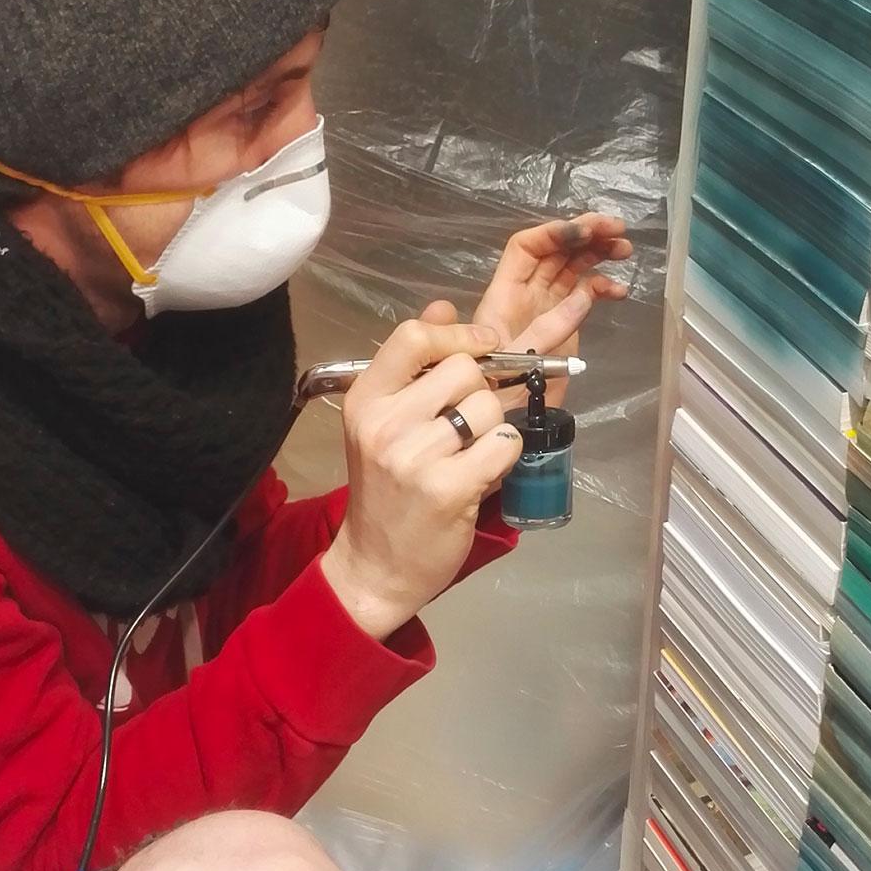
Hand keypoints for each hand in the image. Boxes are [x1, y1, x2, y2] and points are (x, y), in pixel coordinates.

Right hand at [320, 319, 523, 640]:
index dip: (458, 333)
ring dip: (492, 428)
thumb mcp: (384, 422)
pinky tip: (482, 474)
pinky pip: (503, 442)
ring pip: (488, 406)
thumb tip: (443, 304)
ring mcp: (414, 456)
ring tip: (470, 455)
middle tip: (466, 428)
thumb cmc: (386, 491)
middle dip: (480, 393)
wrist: (376, 566)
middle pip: (464, 370)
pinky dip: (505, 455)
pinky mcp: (448, 488)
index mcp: (366, 400)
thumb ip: (415, 364)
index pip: (414, 336)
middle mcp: (385, 423)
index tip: (483, 345)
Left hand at [422, 213, 631, 409]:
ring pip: (572, 267)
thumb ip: (549, 327)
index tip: (585, 232)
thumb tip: (584, 294)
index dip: (554, 234)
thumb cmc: (499, 393)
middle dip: (585, 234)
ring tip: (625, 249)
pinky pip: (584, 294)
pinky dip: (602, 287)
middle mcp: (524, 294)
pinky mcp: (563, 322)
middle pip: (553, 250)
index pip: (525, 249)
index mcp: (504, 295)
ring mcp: (545, 306)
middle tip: (616, 228)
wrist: (509, 422)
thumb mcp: (517, 361)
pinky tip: (620, 292)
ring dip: (598, 253)